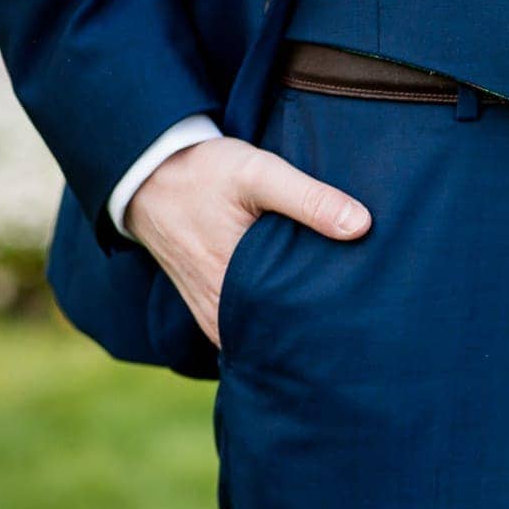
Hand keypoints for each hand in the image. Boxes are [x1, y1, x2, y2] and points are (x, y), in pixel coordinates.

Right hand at [124, 137, 370, 346]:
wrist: (145, 174)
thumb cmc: (203, 172)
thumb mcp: (258, 174)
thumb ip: (309, 199)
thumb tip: (361, 226)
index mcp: (233, 285)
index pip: (295, 326)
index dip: (331, 321)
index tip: (363, 314)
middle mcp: (219, 311)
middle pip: (282, 336)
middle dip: (317, 328)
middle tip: (359, 317)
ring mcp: (211, 314)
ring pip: (264, 335)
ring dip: (293, 326)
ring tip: (335, 316)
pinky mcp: (209, 307)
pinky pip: (246, 328)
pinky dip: (271, 320)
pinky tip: (299, 307)